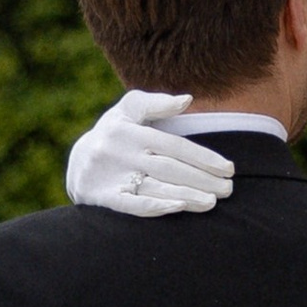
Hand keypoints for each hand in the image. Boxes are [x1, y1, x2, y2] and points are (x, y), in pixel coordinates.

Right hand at [64, 89, 234, 216]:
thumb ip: (156, 104)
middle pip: (169, 168)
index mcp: (131, 130)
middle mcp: (121, 152)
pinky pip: (131, 204)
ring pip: (155, 187)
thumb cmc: (113, 133)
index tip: (229, 169)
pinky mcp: (103, 198)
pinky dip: (155, 206)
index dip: (204, 157)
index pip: (175, 145)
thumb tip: (188, 99)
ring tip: (212, 203)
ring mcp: (111, 176)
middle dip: (202, 179)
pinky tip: (178, 207)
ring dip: (186, 195)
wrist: (76, 163)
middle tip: (229, 190)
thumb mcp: (128, 110)